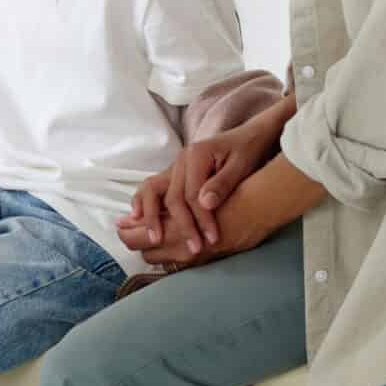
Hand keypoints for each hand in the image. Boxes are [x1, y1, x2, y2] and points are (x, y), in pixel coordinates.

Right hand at [115, 95, 295, 258]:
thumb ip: (222, 183)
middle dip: (182, 225)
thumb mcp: (241, 165)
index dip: (201, 219)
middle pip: (173, 197)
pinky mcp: (173, 174)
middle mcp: (180, 160)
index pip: (192, 194)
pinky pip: (152, 188)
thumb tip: (204, 203)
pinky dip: (143, 203)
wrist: (248, 137)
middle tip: (194, 248)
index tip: (212, 239)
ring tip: (155, 238)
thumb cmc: (247, 150)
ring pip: (153, 191)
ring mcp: (174, 167)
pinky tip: (137, 219)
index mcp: (196, 155)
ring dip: (151, 215)